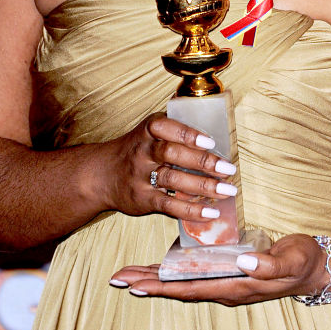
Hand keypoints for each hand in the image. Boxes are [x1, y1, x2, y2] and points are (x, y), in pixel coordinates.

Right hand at [101, 113, 237, 225]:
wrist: (102, 175)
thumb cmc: (136, 149)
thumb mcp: (148, 131)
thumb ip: (175, 125)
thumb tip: (209, 117)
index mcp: (147, 131)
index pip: (164, 127)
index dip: (187, 134)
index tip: (211, 142)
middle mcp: (142, 152)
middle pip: (171, 154)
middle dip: (202, 162)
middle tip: (228, 169)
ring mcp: (141, 177)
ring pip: (172, 180)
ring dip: (203, 186)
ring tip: (227, 190)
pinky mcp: (143, 199)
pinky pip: (168, 205)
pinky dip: (190, 210)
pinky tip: (210, 212)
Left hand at [109, 233, 327, 306]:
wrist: (316, 268)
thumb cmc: (304, 260)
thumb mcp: (292, 260)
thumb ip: (270, 264)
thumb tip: (243, 262)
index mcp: (237, 286)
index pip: (191, 289)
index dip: (162, 287)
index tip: (136, 285)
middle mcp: (226, 288)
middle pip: (179, 288)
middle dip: (148, 283)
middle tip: (117, 277)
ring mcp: (226, 282)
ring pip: (182, 282)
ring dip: (155, 278)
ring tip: (128, 273)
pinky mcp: (228, 273)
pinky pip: (194, 275)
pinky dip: (172, 271)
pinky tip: (159, 266)